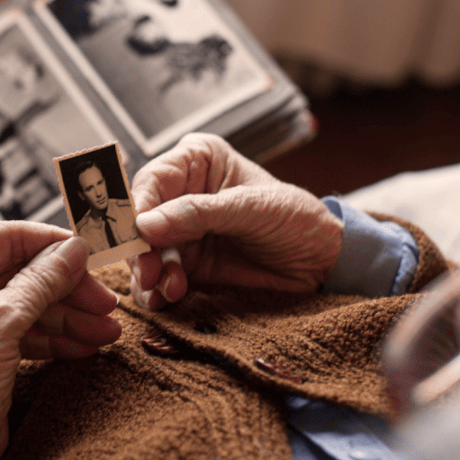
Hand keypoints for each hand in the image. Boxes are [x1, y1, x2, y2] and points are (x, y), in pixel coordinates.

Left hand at [0, 222, 119, 459]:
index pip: (0, 238)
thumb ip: (39, 282)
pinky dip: (51, 336)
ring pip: (23, 301)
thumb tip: (73, 250)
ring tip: (105, 330)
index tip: (89, 252)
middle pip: (17, 271)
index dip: (50, 244)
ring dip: (66, 316)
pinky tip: (84, 345)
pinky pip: (18, 327)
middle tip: (105, 302)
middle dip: (65, 290)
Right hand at [128, 133, 343, 309]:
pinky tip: (166, 299)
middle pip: (138, 220)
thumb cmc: (297, 219)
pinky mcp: (185, 265)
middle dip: (139, 249)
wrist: (323, 265)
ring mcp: (180, 232)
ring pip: (142, 253)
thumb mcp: (250, 209)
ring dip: (148, 274)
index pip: (151, 181)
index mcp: (196, 161)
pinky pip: (156, 278)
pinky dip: (155, 291)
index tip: (136, 236)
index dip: (137, 209)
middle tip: (149, 273)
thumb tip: (144, 225)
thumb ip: (197, 214)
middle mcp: (180, 193)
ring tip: (169, 289)